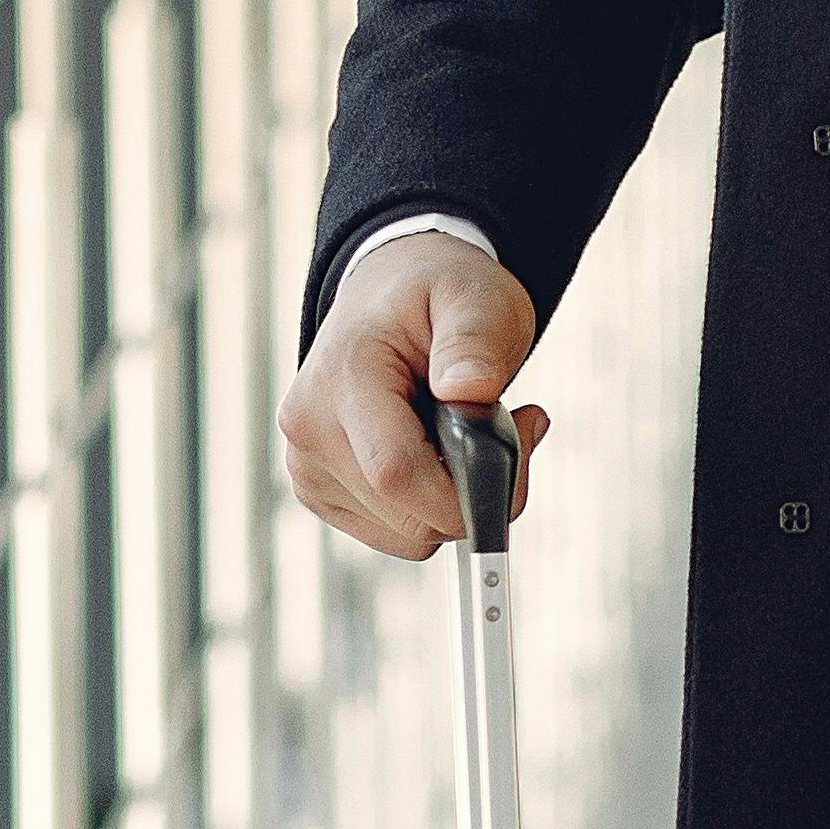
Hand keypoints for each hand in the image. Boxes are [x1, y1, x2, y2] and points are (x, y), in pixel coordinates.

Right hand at [280, 226, 545, 561]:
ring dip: (454, 499)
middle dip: (476, 492)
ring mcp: (307, 467)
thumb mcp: (473, 295)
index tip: (522, 445)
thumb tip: (471, 388)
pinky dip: (429, 507)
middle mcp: (309, 429)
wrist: (387, 292)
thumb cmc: (434, 293)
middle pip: (407, 517)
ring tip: (465, 432)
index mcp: (341, 376)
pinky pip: (394, 534)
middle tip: (507, 425)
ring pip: (406, 536)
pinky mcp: (319, 492)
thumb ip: (475, 338)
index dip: (470, 489)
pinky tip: (435, 452)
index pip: (397, 473)